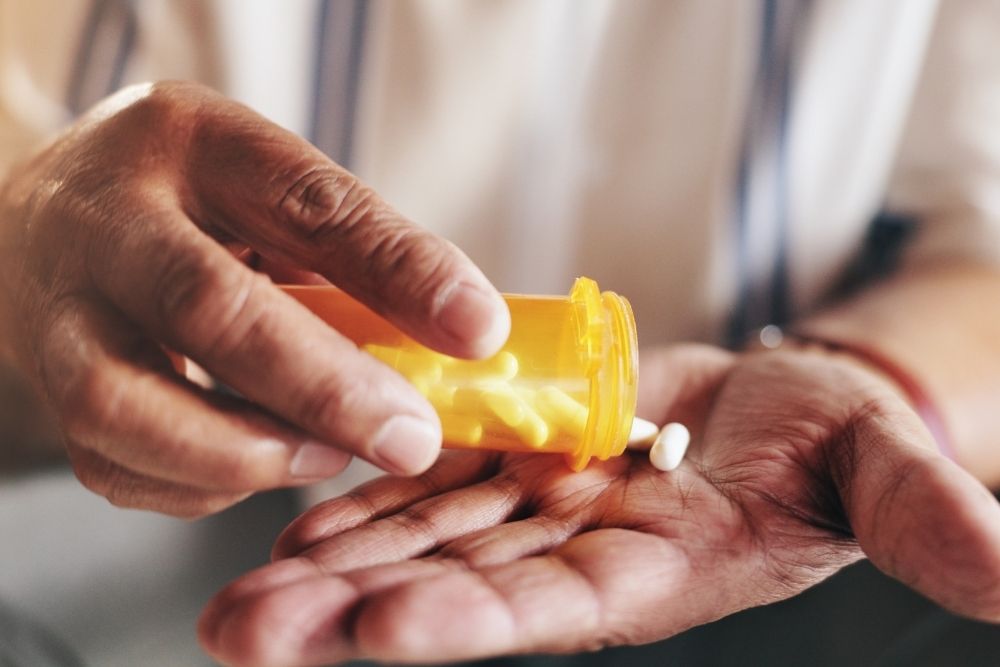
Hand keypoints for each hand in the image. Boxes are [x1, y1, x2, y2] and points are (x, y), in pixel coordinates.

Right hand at [0, 81, 508, 515]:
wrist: (53, 214)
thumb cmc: (191, 200)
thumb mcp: (268, 186)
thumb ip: (349, 254)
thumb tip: (457, 342)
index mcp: (195, 143)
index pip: (307, 203)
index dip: (400, 271)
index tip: (479, 330)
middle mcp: (110, 219)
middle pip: (207, 308)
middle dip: (324, 388)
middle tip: (410, 438)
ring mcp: (57, 308)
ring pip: (124, 404)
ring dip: (244, 452)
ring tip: (325, 456)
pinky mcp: (43, 386)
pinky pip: (113, 463)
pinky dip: (200, 484)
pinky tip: (256, 463)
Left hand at [199, 344, 999, 665]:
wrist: (781, 407)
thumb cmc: (836, 444)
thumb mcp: (884, 475)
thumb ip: (927, 525)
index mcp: (657, 572)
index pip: (557, 607)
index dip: (473, 618)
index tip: (383, 634)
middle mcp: (577, 557)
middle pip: (457, 585)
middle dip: (353, 610)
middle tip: (245, 634)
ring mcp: (537, 511)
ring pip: (423, 538)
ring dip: (332, 564)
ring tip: (238, 600)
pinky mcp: (516, 462)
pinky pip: (432, 481)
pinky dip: (365, 499)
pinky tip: (295, 521)